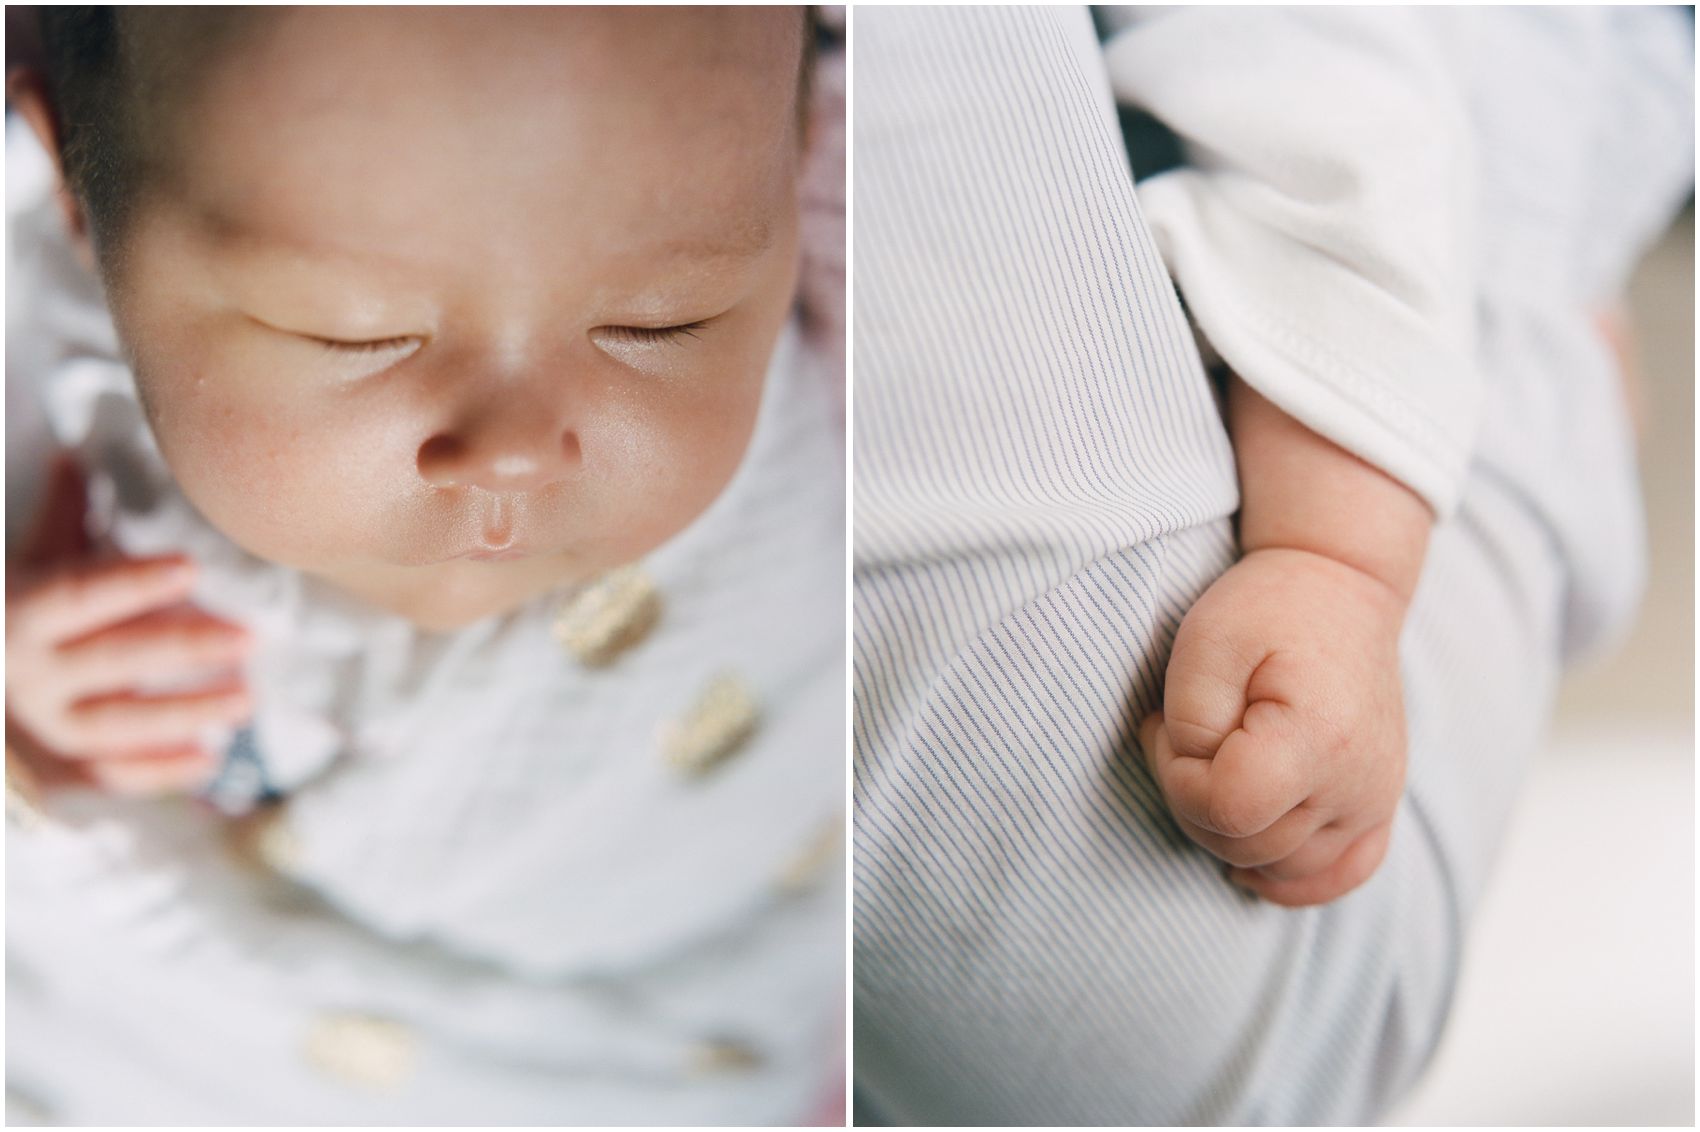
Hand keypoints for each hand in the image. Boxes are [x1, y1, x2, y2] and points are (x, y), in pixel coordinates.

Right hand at [6, 454, 254, 796]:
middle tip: (249, 637)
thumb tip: (76, 454)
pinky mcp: (59, 767)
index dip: (131, 583)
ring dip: (184, 714)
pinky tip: (210, 758)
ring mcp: (44, 726)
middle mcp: (30, 674)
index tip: (189, 566)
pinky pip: (110, 776)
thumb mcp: (28, 562)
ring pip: (118, 724)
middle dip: (183, 648)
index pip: (80, 596)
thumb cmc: (14, 611)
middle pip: (114, 659)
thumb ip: (62, 518)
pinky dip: (158, 772)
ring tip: (248, 699)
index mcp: (22, 614)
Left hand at [1140, 546, 1407, 906]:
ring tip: (1217, 765)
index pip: (1226, 807)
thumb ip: (1191, 725)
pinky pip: (1341, 875)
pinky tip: (1251, 860)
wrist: (1341, 585)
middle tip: (1183, 736)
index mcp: (1318, 737)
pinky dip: (1291, 880)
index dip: (1176, 775)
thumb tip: (1196, 784)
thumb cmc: (1267, 607)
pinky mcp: (1377, 806)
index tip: (1166, 726)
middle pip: (1248, 845)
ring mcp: (1374, 800)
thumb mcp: (1205, 642)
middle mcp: (1359, 783)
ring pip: (1281, 868)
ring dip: (1230, 831)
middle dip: (1191, 798)